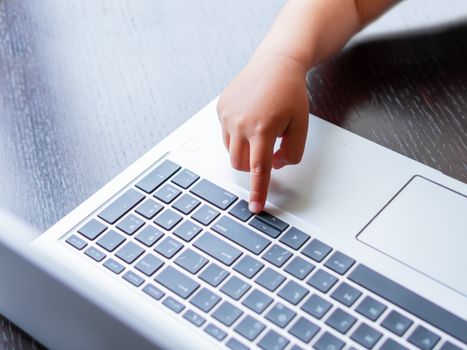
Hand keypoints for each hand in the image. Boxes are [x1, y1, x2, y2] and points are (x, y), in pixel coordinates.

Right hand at [217, 53, 308, 212]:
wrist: (276, 63)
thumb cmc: (290, 92)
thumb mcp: (301, 125)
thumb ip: (291, 152)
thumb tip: (273, 165)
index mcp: (263, 128)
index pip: (259, 169)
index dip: (258, 191)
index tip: (255, 207)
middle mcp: (240, 123)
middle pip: (240, 164)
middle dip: (252, 165)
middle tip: (268, 148)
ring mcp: (227, 115)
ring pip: (231, 151)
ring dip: (245, 150)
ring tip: (260, 128)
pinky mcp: (220, 108)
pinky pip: (226, 134)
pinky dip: (238, 135)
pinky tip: (250, 117)